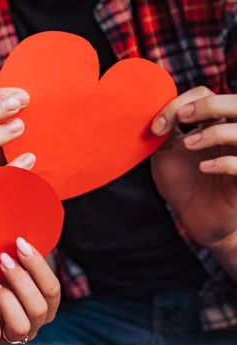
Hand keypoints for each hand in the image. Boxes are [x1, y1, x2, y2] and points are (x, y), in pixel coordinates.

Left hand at [0, 238, 59, 344]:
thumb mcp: (5, 262)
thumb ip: (21, 256)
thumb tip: (26, 239)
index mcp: (42, 304)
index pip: (53, 290)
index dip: (38, 266)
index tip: (20, 243)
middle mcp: (30, 323)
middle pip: (40, 308)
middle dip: (21, 280)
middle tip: (2, 259)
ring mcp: (8, 335)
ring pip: (21, 326)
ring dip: (6, 299)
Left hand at [150, 86, 236, 248]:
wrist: (195, 216)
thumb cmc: (183, 181)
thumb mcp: (167, 152)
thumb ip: (165, 129)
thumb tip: (151, 107)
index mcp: (214, 122)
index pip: (205, 94)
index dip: (181, 102)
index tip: (157, 126)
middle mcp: (232, 134)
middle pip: (236, 102)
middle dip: (208, 105)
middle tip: (182, 118)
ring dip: (214, 132)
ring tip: (189, 145)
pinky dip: (225, 162)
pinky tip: (204, 168)